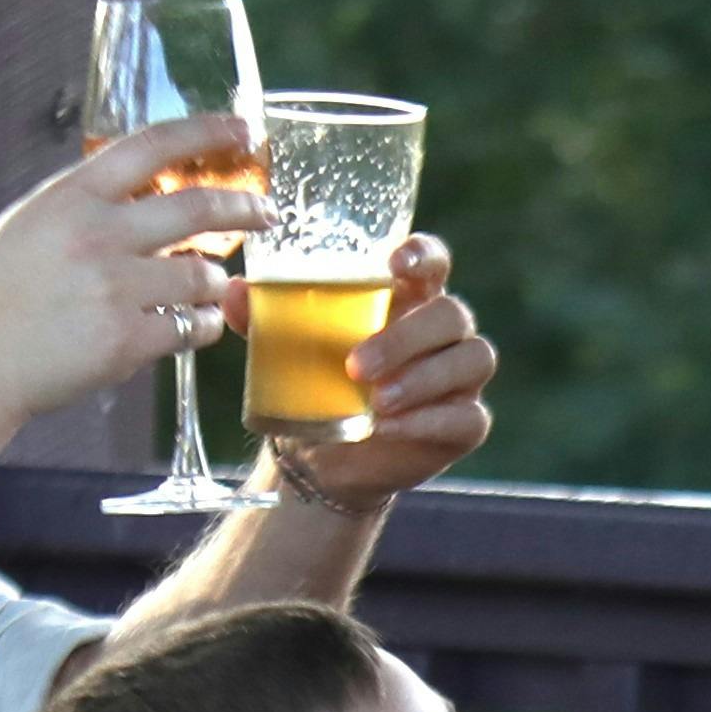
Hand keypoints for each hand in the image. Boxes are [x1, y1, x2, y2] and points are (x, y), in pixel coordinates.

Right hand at [0, 111, 266, 476]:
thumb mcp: (32, 226)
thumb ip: (88, 207)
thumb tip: (151, 194)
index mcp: (71, 196)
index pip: (153, 144)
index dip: (207, 131)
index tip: (244, 127)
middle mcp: (97, 234)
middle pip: (198, 208)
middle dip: (246, 208)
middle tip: (268, 213)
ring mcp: (114, 288)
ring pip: (204, 275)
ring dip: (215, 281)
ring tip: (206, 286)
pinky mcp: (126, 341)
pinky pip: (192, 326)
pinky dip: (201, 325)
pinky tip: (193, 325)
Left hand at [258, 238, 495, 508]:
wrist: (324, 457)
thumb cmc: (315, 383)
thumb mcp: (286, 348)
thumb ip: (266, 317)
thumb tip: (238, 291)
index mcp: (409, 299)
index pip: (434, 261)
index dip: (424, 255)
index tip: (395, 264)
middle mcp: (444, 333)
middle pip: (451, 315)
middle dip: (406, 338)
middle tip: (355, 366)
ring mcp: (461, 378)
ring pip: (472, 359)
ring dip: (423, 379)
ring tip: (376, 401)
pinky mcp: (466, 423)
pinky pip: (469, 416)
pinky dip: (429, 421)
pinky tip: (389, 427)